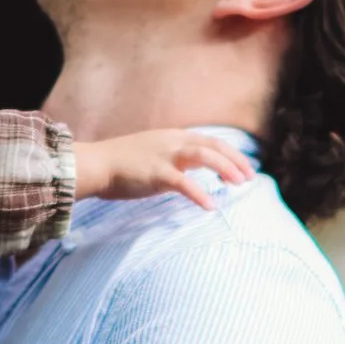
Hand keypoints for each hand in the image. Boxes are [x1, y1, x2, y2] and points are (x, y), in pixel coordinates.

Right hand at [72, 128, 256, 207]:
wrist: (95, 164)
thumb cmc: (120, 165)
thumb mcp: (152, 155)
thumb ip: (172, 161)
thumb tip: (187, 173)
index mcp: (173, 137)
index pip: (210, 141)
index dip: (230, 154)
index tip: (244, 168)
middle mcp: (172, 142)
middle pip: (213, 145)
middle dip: (234, 160)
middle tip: (249, 177)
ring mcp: (164, 156)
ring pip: (204, 156)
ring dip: (225, 169)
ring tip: (239, 184)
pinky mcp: (155, 173)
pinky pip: (184, 183)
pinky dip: (199, 194)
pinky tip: (211, 206)